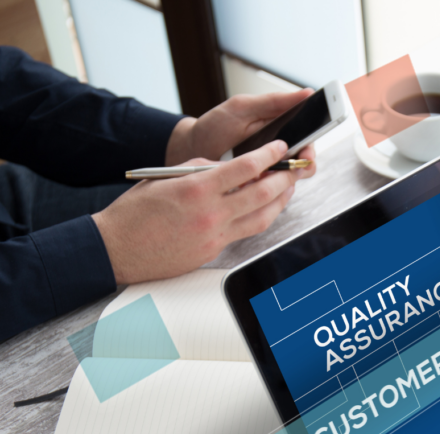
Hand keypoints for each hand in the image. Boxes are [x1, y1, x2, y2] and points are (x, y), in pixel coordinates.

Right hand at [94, 141, 297, 283]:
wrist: (117, 249)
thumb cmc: (135, 212)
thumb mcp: (166, 177)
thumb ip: (201, 169)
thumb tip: (229, 167)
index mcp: (197, 188)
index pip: (246, 167)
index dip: (269, 155)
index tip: (280, 147)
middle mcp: (210, 213)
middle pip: (263, 193)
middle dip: (285, 178)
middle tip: (294, 168)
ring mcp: (215, 235)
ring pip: (263, 217)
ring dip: (281, 201)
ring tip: (287, 188)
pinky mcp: (214, 251)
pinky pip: (247, 232)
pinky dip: (260, 218)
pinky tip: (264, 209)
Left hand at [165, 90, 316, 178]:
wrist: (190, 151)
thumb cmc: (215, 126)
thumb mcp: (242, 108)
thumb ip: (273, 102)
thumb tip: (307, 93)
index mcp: (280, 126)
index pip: (309, 133)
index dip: (314, 137)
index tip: (312, 140)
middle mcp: (279, 149)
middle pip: (306, 156)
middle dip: (305, 159)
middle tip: (298, 160)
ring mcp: (271, 168)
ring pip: (295, 175)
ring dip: (291, 175)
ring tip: (279, 171)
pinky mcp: (261, 185)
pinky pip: (277, 191)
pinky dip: (274, 188)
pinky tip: (264, 182)